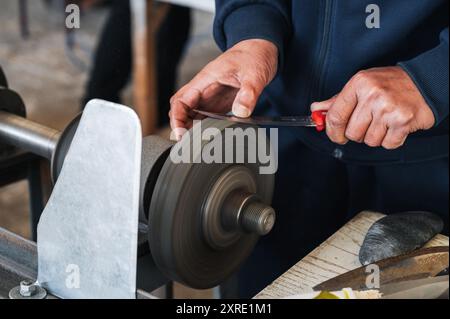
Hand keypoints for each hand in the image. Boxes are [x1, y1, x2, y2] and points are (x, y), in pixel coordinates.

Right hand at [169, 39, 277, 138]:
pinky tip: (208, 139)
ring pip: (191, 115)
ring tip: (196, 147)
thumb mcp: (255, 74)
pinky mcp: (218, 103)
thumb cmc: (254, 56)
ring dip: (190, 130)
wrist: (260, 49)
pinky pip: (204, 117)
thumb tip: (241, 112)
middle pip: (181, 109)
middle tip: (188, 146)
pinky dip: (202, 129)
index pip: (180, 100)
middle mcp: (203, 89)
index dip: (177, 118)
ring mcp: (210, 96)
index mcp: (205, 80)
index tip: (180, 134)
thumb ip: (248, 93)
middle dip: (180, 127)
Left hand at [311, 66, 435, 149]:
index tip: (335, 135)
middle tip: (369, 122)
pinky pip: (387, 144)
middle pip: (351, 133)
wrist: (425, 82)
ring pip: (369, 141)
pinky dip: (391, 140)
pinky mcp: (403, 122)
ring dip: (375, 136)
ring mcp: (388, 109)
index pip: (335, 116)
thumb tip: (316, 109)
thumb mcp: (362, 85)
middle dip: (358, 133)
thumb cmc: (390, 84)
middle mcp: (373, 95)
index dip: (332, 131)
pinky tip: (395, 126)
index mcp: (359, 84)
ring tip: (384, 121)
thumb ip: (338, 100)